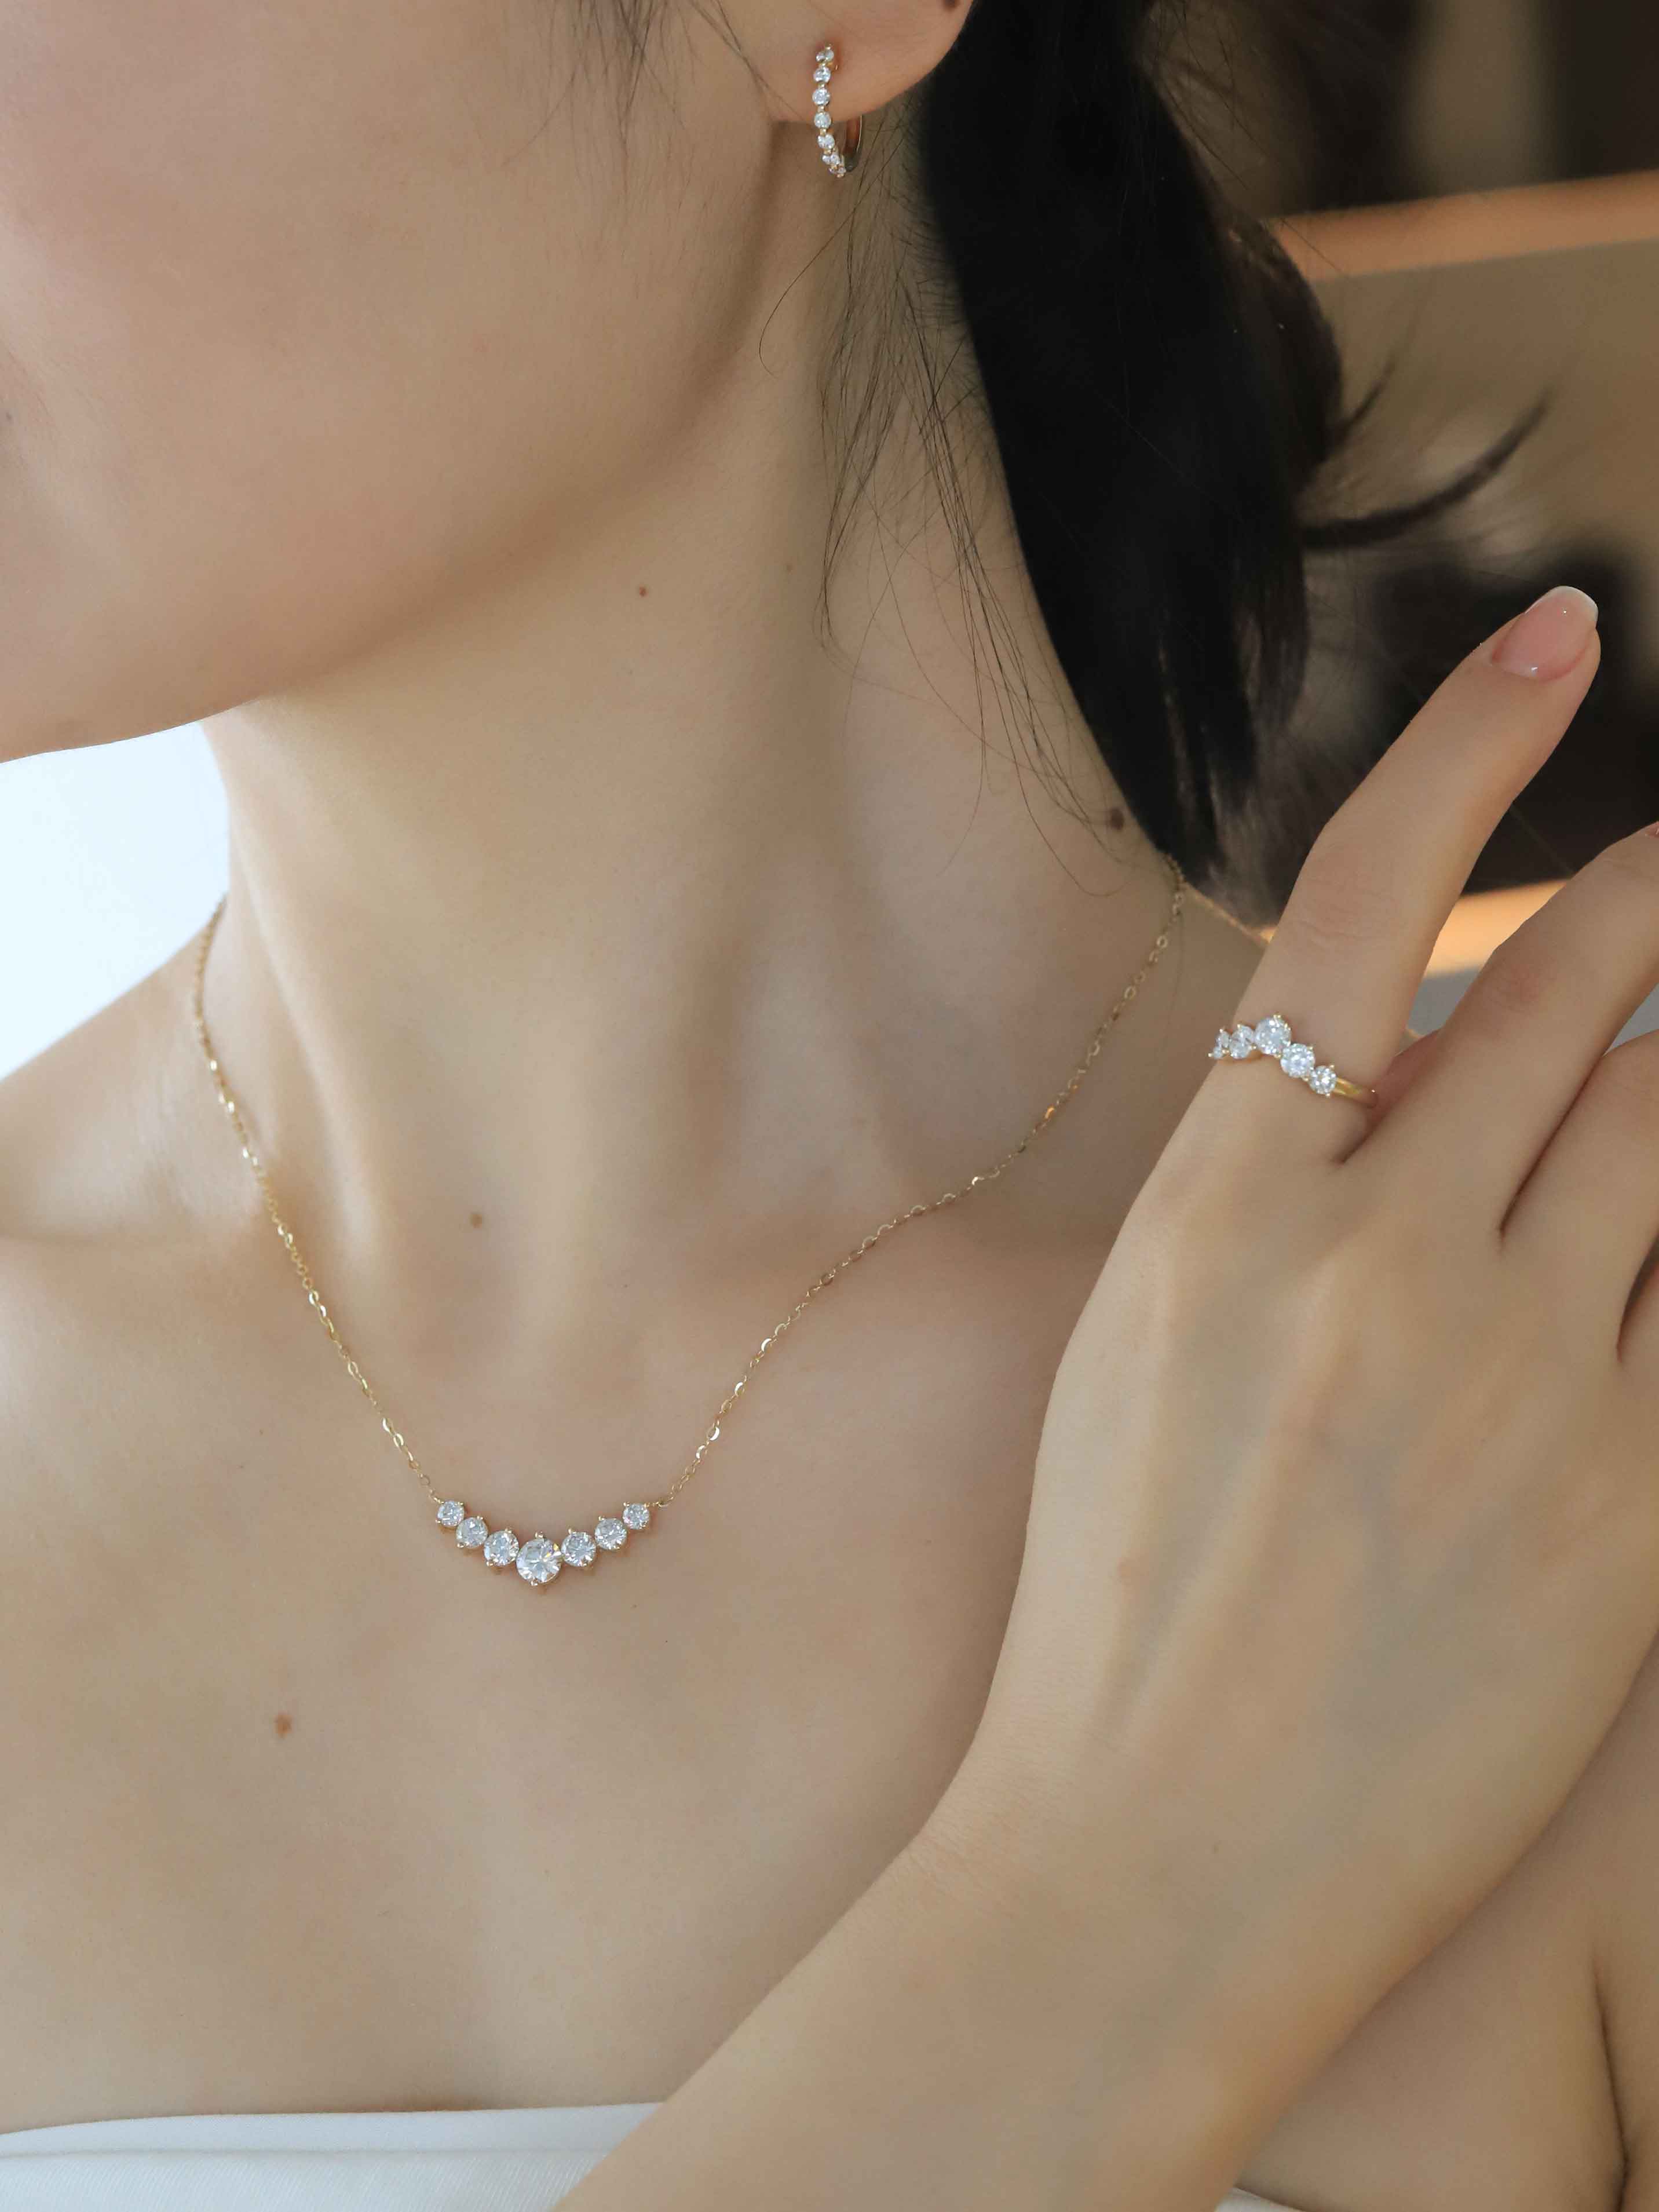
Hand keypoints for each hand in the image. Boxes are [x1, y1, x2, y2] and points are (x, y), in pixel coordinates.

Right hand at [928, 586, 1658, 2099]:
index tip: (1559, 639)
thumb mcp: (1149, 1343)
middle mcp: (1382, 1265)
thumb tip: (1419, 1063)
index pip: (1363, 911)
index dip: (1467, 750)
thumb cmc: (1116, 1599)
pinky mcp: (1630, 1507)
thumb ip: (1276, 1191)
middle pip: (1567, 996)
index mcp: (1224, 1214)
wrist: (1153, 1857)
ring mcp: (1521, 1382)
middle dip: (1647, 895)